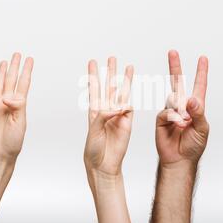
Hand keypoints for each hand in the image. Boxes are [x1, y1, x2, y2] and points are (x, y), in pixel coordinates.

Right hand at [0, 53, 33, 168]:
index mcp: (19, 105)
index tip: (30, 59)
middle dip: (15, 67)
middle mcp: (8, 103)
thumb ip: (17, 107)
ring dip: (2, 73)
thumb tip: (7, 95)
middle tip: (17, 54)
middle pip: (11, 80)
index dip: (26, 71)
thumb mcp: (20, 123)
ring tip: (5, 62)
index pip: (23, 83)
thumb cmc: (13, 142)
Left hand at [84, 57, 133, 177]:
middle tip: (112, 58)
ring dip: (124, 80)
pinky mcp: (128, 122)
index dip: (93, 75)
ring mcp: (118, 115)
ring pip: (122, 93)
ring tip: (128, 66)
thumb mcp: (93, 131)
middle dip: (110, 72)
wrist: (104, 164)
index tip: (92, 62)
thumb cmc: (94, 150)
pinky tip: (129, 92)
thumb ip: (103, 116)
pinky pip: (130, 107)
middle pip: (109, 86)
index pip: (94, 89)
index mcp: (94, 111)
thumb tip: (117, 106)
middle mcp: (106, 110)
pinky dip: (129, 100)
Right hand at [156, 50, 208, 166]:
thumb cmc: (194, 146)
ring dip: (179, 108)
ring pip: (172, 98)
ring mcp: (171, 111)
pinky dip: (172, 117)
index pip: (199, 86)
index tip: (203, 58)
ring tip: (184, 123)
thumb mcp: (202, 129)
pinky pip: (166, 111)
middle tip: (172, 52)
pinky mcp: (161, 118)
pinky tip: (176, 125)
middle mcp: (182, 106)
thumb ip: (198, 113)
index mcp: (196, 107)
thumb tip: (191, 99)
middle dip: (175, 66)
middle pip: (178, 82)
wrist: (179, 160)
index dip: (201, 72)